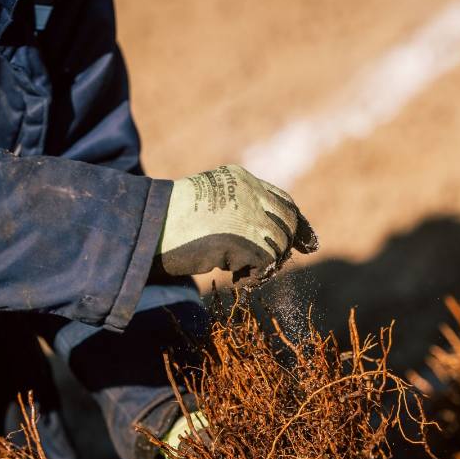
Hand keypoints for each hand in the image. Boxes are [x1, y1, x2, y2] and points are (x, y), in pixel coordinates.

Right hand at [156, 165, 317, 282]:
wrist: (150, 227)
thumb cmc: (170, 220)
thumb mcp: (209, 204)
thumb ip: (236, 210)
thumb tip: (265, 239)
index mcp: (240, 179)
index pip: (283, 201)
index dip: (297, 224)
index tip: (309, 244)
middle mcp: (249, 193)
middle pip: (287, 224)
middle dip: (284, 248)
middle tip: (266, 266)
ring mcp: (249, 216)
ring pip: (278, 246)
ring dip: (263, 264)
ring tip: (239, 271)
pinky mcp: (245, 241)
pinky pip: (265, 265)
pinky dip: (253, 277)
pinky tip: (236, 279)